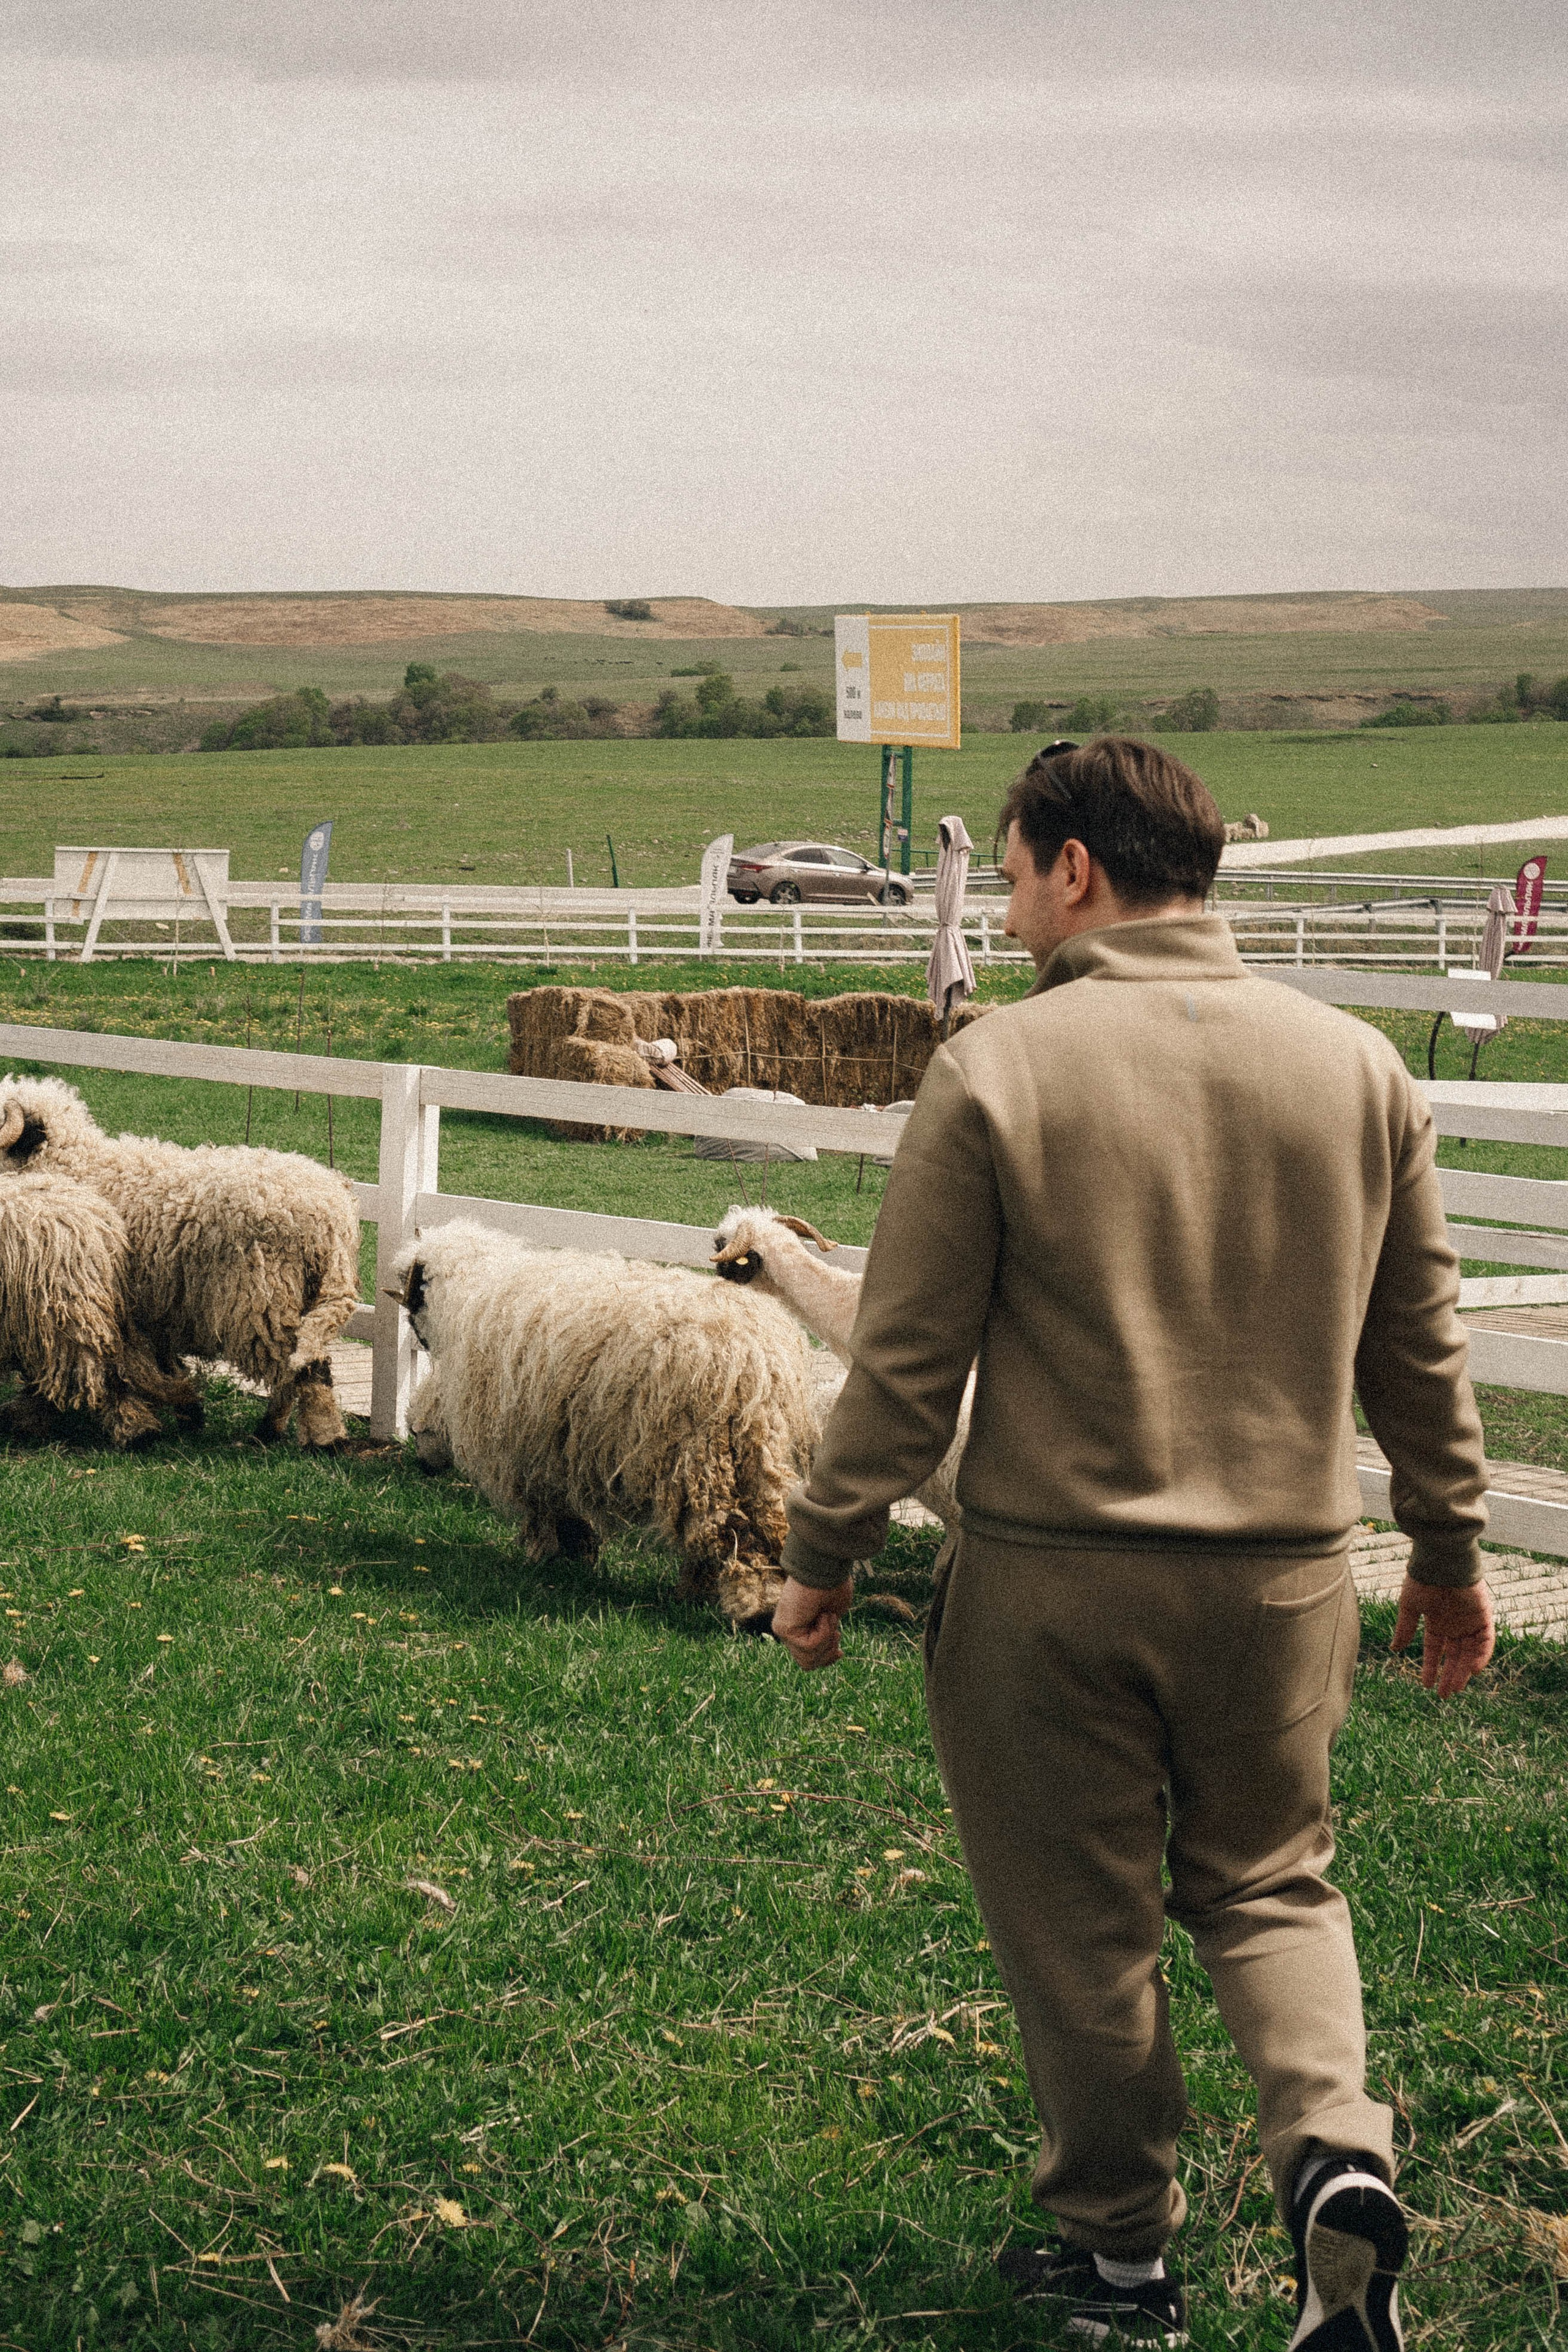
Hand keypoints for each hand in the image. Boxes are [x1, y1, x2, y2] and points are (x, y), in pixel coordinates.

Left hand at [771, 1575, 854, 1670]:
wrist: (826, 1568)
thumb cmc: (832, 1586)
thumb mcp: (833, 1618)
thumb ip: (827, 1636)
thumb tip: (834, 1654)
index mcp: (799, 1627)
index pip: (807, 1658)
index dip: (825, 1659)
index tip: (840, 1652)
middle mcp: (788, 1630)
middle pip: (807, 1664)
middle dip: (827, 1652)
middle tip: (836, 1633)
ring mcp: (784, 1630)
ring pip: (808, 1659)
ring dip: (826, 1640)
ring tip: (827, 1617)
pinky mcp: (784, 1629)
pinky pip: (809, 1647)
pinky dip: (823, 1632)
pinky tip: (822, 1614)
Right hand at [1392, 1574, 1494, 1697]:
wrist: (1441, 1561)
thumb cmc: (1423, 1580)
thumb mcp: (1409, 1607)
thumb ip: (1405, 1628)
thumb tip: (1395, 1649)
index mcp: (1436, 1621)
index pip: (1435, 1649)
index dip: (1431, 1667)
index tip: (1426, 1685)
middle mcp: (1454, 1624)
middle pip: (1454, 1656)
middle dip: (1449, 1675)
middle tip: (1444, 1695)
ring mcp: (1470, 1621)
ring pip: (1470, 1653)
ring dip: (1464, 1671)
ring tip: (1455, 1688)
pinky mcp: (1484, 1616)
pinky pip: (1486, 1641)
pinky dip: (1481, 1656)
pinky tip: (1472, 1670)